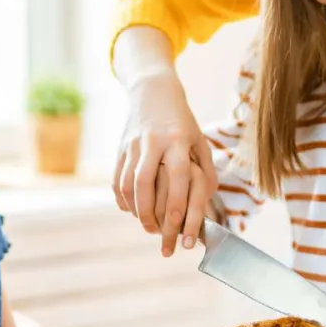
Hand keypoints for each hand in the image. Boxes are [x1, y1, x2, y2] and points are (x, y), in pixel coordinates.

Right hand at [113, 71, 217, 256]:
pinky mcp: (119, 148)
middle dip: (149, 214)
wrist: (153, 91)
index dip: (177, 206)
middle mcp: (153, 142)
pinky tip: (131, 211)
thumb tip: (208, 200)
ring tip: (146, 225)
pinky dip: (122, 199)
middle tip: (157, 234)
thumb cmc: (182, 122)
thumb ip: (206, 169)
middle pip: (146, 183)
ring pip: (127, 183)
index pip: (178, 177)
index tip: (178, 230)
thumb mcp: (199, 140)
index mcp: (178, 140)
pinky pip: (117, 179)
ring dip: (135, 210)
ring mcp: (133, 144)